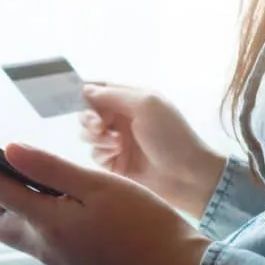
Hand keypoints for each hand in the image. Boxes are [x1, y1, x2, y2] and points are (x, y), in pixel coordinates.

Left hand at [0, 140, 211, 264]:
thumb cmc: (146, 224)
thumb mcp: (98, 186)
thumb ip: (50, 168)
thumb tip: (8, 151)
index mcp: (48, 224)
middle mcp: (46, 249)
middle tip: (8, 167)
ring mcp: (60, 264)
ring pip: (20, 233)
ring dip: (17, 206)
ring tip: (42, 183)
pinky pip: (44, 243)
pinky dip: (41, 220)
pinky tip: (68, 208)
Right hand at [79, 83, 225, 218]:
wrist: (186, 176)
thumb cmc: (171, 135)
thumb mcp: (145, 104)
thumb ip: (112, 94)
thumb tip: (84, 89)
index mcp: (130, 98)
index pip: (98, 88)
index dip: (84, 93)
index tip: (78, 101)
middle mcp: (121, 118)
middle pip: (87, 112)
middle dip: (88, 118)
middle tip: (99, 126)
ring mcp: (117, 140)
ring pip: (87, 134)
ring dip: (95, 136)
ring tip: (115, 144)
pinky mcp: (113, 162)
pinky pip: (94, 153)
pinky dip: (101, 152)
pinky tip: (117, 155)